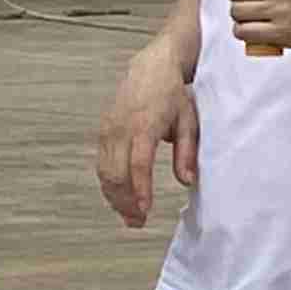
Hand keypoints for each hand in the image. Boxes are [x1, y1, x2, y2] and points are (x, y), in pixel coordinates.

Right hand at [93, 43, 199, 227]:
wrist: (150, 67)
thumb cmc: (172, 95)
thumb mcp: (189, 119)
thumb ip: (187, 151)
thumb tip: (188, 180)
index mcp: (144, 124)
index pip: (138, 163)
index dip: (140, 189)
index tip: (145, 209)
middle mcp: (121, 128)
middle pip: (116, 172)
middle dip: (124, 200)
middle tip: (137, 222)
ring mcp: (108, 130)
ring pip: (104, 171)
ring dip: (114, 197)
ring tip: (128, 216)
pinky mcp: (102, 132)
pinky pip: (101, 164)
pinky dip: (108, 184)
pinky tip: (119, 197)